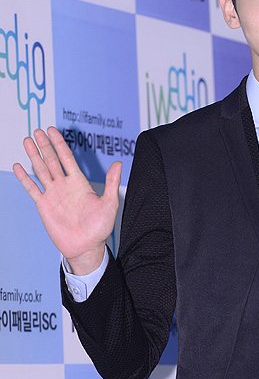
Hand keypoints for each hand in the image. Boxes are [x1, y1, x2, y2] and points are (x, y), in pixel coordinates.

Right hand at [12, 127, 121, 274]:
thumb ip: (111, 183)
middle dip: (45, 145)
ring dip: (34, 156)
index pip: (67, 158)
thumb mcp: (109, 203)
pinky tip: (18, 166)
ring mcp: (53, 194)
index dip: (59, 143)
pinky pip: (32, 188)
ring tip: (27, 141)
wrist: (86, 247)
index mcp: (79, 182)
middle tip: (37, 130)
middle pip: (52, 160)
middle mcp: (64, 185)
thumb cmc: (100, 228)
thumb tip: (119, 163)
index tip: (52, 130)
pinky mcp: (43, 205)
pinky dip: (25, 178)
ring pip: (41, 170)